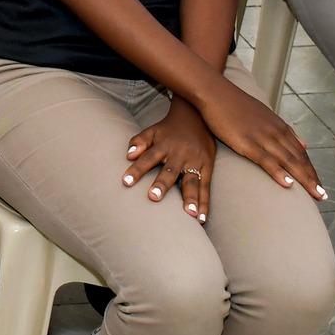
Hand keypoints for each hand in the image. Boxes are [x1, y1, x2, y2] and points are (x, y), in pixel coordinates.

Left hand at [125, 101, 217, 221]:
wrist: (196, 116)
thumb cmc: (169, 129)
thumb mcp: (152, 130)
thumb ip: (139, 142)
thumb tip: (128, 155)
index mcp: (164, 145)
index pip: (148, 157)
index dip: (137, 169)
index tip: (125, 182)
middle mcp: (180, 154)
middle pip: (170, 170)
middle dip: (162, 184)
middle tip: (153, 197)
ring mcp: (196, 161)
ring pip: (192, 181)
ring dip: (191, 198)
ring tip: (189, 215)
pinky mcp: (208, 167)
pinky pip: (206, 188)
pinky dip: (204, 203)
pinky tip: (201, 218)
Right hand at [195, 79, 326, 199]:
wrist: (215, 92)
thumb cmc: (237, 105)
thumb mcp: (266, 116)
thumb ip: (285, 131)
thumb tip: (303, 144)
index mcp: (280, 127)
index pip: (301, 153)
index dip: (311, 170)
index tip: (319, 186)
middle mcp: (275, 132)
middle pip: (299, 159)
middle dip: (312, 179)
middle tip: (323, 196)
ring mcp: (262, 137)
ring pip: (288, 161)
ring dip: (304, 179)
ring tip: (316, 195)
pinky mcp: (247, 142)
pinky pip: (266, 160)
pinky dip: (278, 172)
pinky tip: (288, 184)